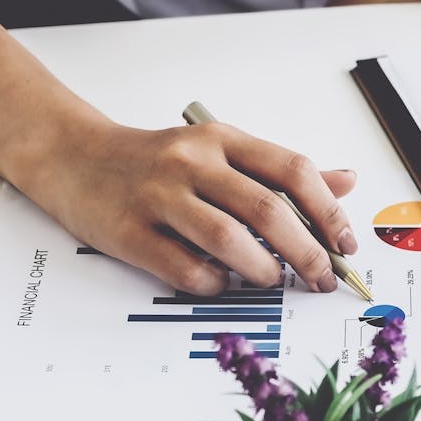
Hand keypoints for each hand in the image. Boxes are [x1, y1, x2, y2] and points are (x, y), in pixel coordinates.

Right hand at [19, 121, 359, 295]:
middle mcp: (192, 161)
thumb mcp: (221, 150)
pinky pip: (184, 266)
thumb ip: (280, 170)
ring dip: (262, 268)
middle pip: (267, 209)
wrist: (73, 156)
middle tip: (322, 277)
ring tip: (273, 280)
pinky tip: (221, 282)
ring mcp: (158, 195)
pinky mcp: (128, 232)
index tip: (346, 243)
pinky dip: (213, 282)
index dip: (327, 211)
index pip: (292, 170)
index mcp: (222, 139)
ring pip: (228, 238)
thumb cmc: (156, 159)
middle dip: (306, 252)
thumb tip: (346, 182)